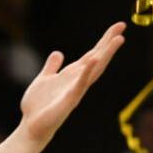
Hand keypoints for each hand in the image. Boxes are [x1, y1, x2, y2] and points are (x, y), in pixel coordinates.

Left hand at [18, 23, 124, 144]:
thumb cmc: (38, 106)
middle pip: (97, 58)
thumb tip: (58, 52)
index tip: (118, 26)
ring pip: (94, 70)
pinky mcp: (69, 100)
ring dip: (105, 55)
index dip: (103, 41)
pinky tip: (93, 61)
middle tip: (122, 26)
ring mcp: (75, 90)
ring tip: (118, 40)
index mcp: (72, 75)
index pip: (91, 55)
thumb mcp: (44, 80)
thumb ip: (52, 67)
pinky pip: (80, 85)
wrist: (31, 126)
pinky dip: (86, 73)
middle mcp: (78, 81)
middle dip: (109, 43)